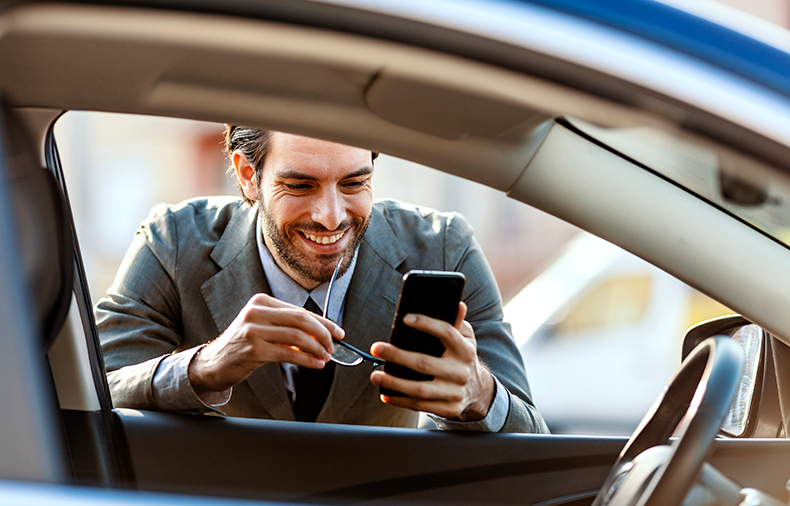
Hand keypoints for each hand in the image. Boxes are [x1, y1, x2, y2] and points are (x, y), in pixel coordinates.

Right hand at [188, 293, 344, 395]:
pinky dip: (306, 360)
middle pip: (301, 319)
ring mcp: (252, 330)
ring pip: (296, 337)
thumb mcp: (263, 328)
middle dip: (323, 334)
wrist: (213, 363)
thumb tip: (322, 335)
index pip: (300, 310)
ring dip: (316, 349)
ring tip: (325, 357)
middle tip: (334, 346)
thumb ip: (288, 327)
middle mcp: (256, 312)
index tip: (338, 332)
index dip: (323, 322)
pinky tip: (315, 364)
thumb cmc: (242, 346)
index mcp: (261, 302)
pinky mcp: (252, 349)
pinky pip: (287, 354)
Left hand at [369, 302, 495, 420]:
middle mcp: (461, 372)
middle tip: (377, 348)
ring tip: (375, 375)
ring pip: (420, 389)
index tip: (405, 319)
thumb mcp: (466, 339)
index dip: (426, 325)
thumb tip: (457, 305)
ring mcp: (455, 392)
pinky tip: (386, 393)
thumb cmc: (463, 358)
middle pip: (425, 363)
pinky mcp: (449, 409)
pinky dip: (401, 400)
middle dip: (397, 356)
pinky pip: (420, 405)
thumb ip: (457, 322)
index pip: (446, 333)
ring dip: (394, 382)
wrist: (478, 390)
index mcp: (465, 350)